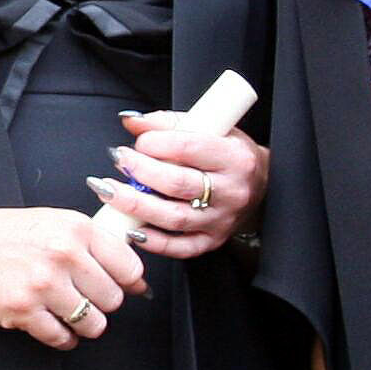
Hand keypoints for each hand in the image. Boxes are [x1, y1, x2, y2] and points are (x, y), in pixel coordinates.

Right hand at [0, 205, 146, 349]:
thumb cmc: (4, 236)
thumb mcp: (53, 222)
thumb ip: (93, 245)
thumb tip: (137, 280)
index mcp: (75, 228)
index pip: (129, 266)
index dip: (127, 281)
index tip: (118, 285)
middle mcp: (63, 253)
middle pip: (114, 299)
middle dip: (101, 304)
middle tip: (83, 297)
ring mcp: (43, 284)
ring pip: (94, 324)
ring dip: (84, 325)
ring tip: (67, 313)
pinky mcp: (24, 311)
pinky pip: (62, 338)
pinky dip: (62, 338)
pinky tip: (52, 325)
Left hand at [92, 110, 268, 260]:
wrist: (260, 183)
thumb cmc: (229, 153)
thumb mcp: (210, 128)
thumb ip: (168, 122)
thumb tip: (131, 122)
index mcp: (234, 157)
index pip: (189, 147)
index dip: (155, 143)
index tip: (137, 141)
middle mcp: (231, 191)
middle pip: (178, 184)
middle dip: (141, 173)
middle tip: (119, 161)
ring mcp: (222, 219)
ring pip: (174, 218)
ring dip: (136, 206)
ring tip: (110, 192)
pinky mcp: (213, 240)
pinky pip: (181, 247)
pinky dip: (153, 242)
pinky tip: (132, 229)